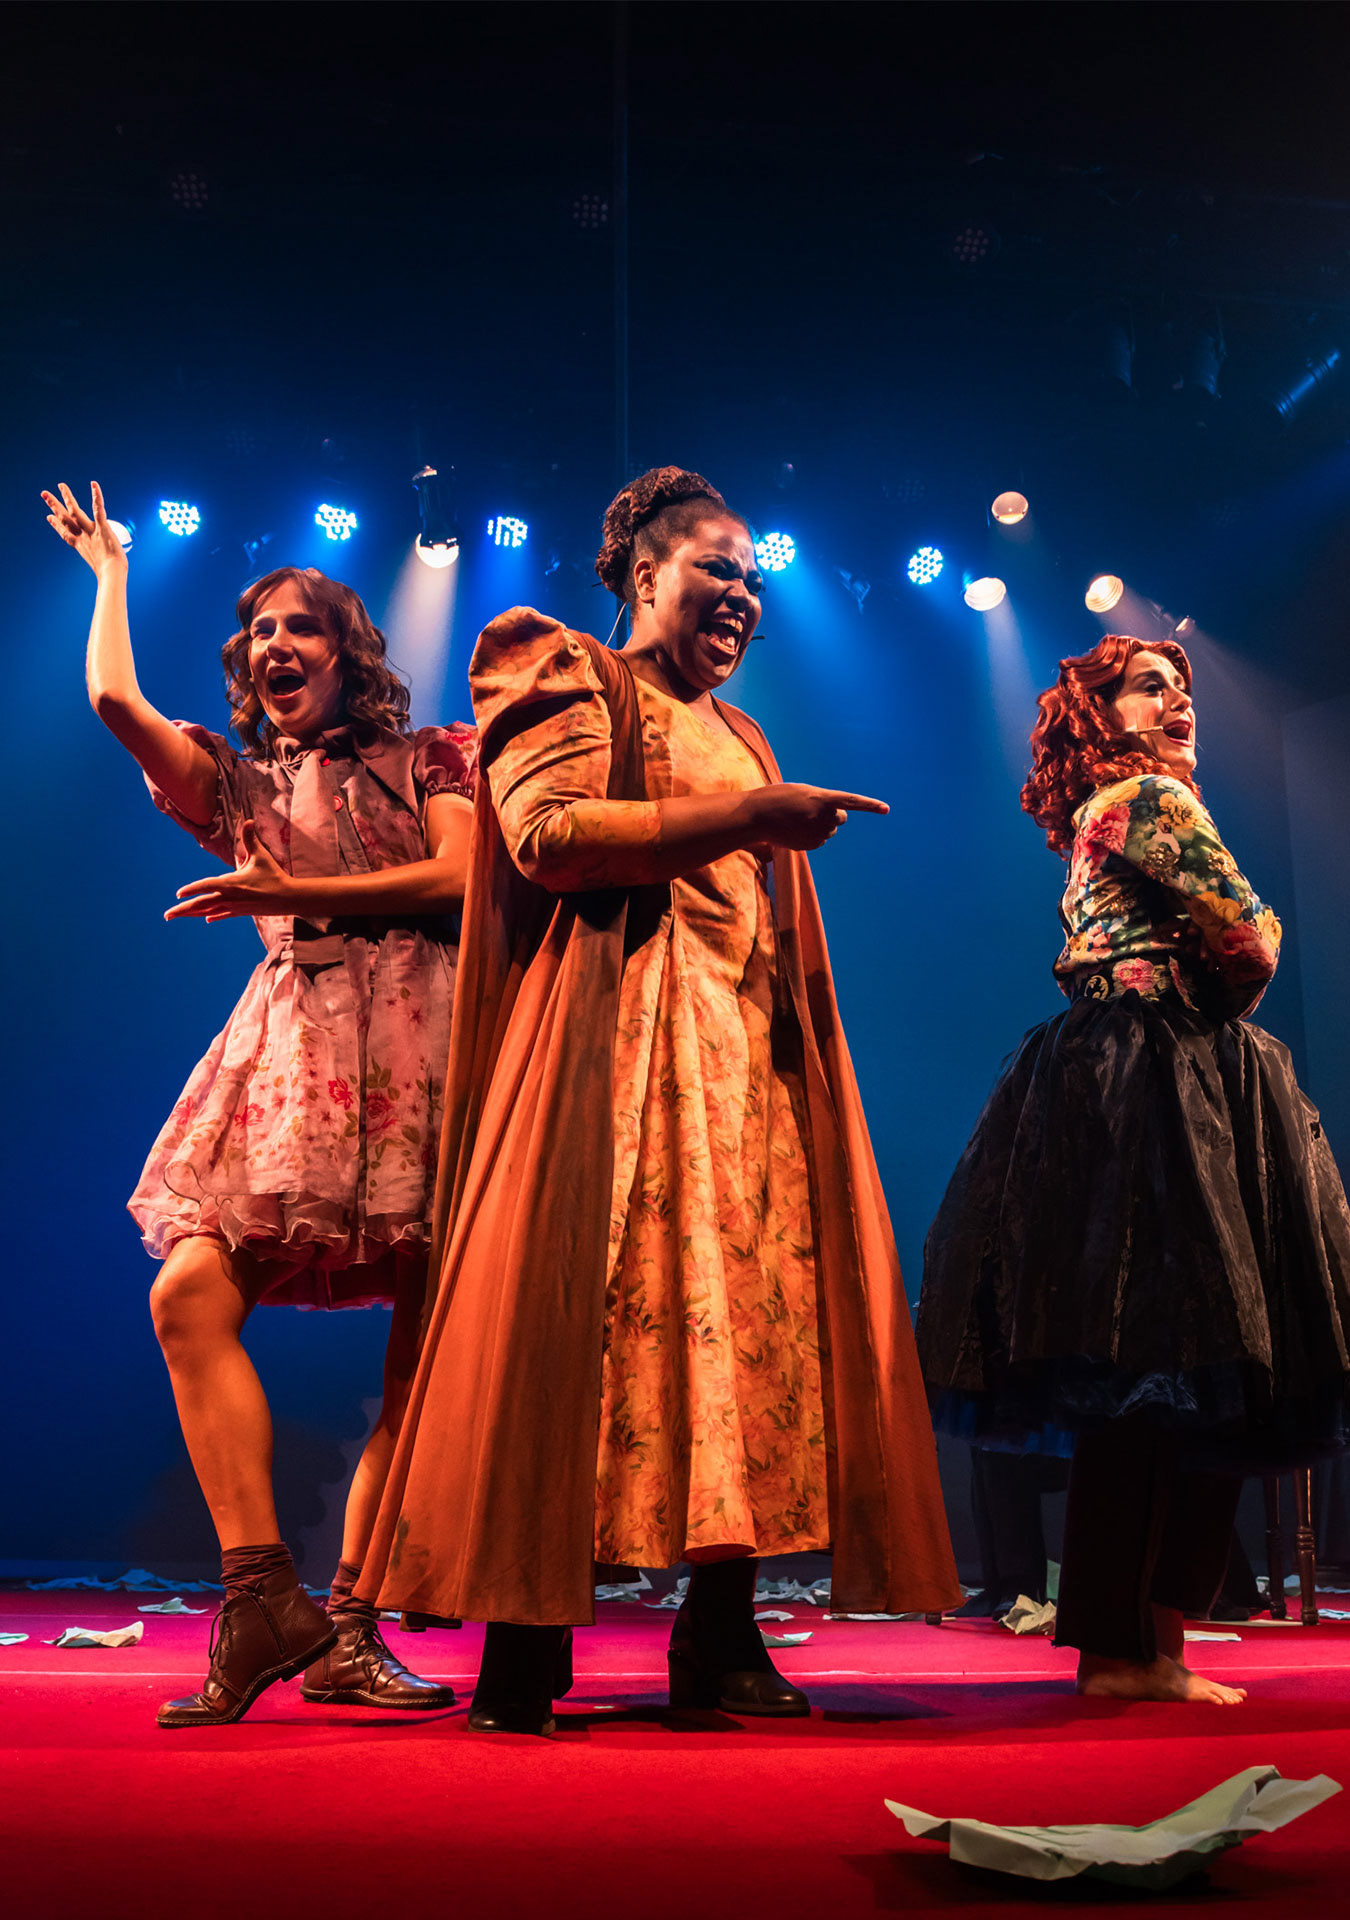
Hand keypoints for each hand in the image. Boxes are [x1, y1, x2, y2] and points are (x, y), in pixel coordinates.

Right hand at [42, 481, 127, 577]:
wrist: (112, 575)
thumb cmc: (110, 575)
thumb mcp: (102, 568)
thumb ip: (102, 568)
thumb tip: (106, 580)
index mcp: (81, 546)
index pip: (65, 533)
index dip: (56, 525)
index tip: (48, 517)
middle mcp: (82, 537)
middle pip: (65, 519)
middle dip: (54, 506)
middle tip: (44, 494)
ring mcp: (91, 531)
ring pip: (76, 511)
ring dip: (67, 497)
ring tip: (61, 485)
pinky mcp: (102, 527)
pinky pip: (98, 509)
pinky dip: (96, 497)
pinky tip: (93, 484)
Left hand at [165, 822, 297, 921]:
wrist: (289, 898)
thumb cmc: (274, 875)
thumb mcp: (261, 856)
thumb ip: (250, 839)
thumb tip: (248, 820)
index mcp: (231, 883)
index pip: (207, 886)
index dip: (192, 889)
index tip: (178, 894)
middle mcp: (229, 897)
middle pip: (201, 904)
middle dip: (182, 910)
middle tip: (166, 915)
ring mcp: (234, 907)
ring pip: (208, 911)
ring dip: (191, 914)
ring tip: (176, 917)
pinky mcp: (241, 912)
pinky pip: (222, 914)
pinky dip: (213, 915)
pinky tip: (206, 919)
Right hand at [748, 784, 888, 851]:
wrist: (757, 816)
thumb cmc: (777, 798)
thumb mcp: (802, 792)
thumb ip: (822, 801)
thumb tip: (836, 821)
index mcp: (821, 798)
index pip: (852, 801)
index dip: (870, 805)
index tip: (886, 809)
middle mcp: (823, 816)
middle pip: (841, 818)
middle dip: (833, 816)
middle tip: (813, 812)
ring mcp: (817, 832)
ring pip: (830, 831)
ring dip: (820, 826)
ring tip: (799, 820)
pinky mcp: (810, 845)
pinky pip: (819, 841)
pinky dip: (811, 836)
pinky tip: (795, 830)